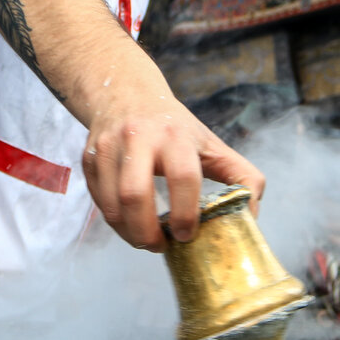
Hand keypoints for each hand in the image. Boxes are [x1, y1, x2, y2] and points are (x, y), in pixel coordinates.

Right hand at [81, 94, 263, 252]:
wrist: (125, 93)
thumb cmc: (174, 127)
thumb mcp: (211, 143)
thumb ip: (241, 176)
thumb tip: (251, 216)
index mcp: (175, 135)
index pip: (182, 176)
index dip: (185, 212)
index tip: (186, 234)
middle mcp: (138, 138)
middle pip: (134, 195)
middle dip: (146, 232)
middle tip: (160, 246)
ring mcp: (108, 148)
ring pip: (111, 205)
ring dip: (128, 233)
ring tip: (145, 239)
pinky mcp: (89, 159)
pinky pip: (98, 202)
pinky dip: (114, 221)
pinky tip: (130, 222)